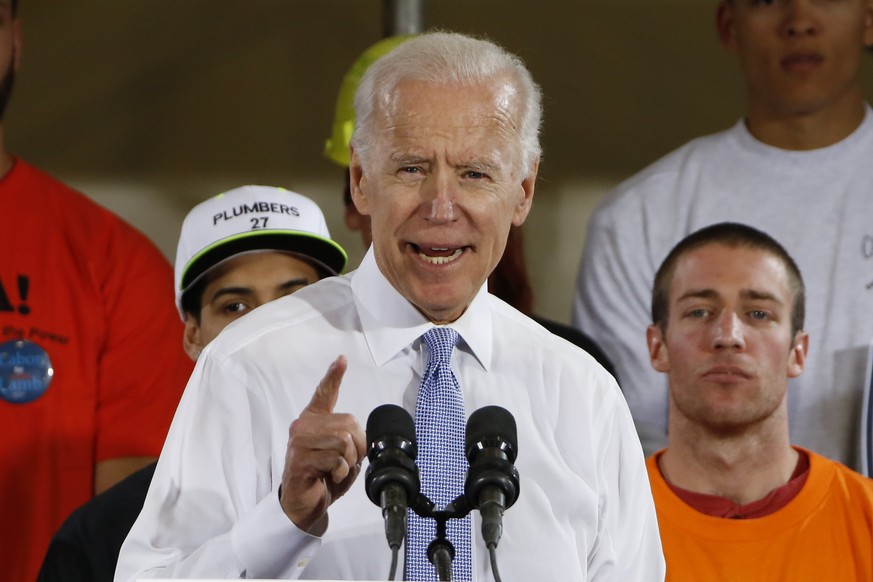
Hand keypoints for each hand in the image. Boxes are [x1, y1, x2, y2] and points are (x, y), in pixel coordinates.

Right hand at [279, 355, 366, 532]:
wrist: (305, 504)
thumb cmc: (323, 478)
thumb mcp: (343, 455)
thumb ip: (349, 438)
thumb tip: (361, 436)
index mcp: (314, 421)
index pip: (324, 393)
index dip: (334, 375)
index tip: (342, 360)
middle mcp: (303, 426)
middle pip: (348, 423)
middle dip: (358, 446)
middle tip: (348, 462)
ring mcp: (299, 442)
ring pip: (343, 441)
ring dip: (348, 461)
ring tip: (336, 470)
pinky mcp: (300, 459)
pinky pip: (335, 459)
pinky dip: (340, 472)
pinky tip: (329, 477)